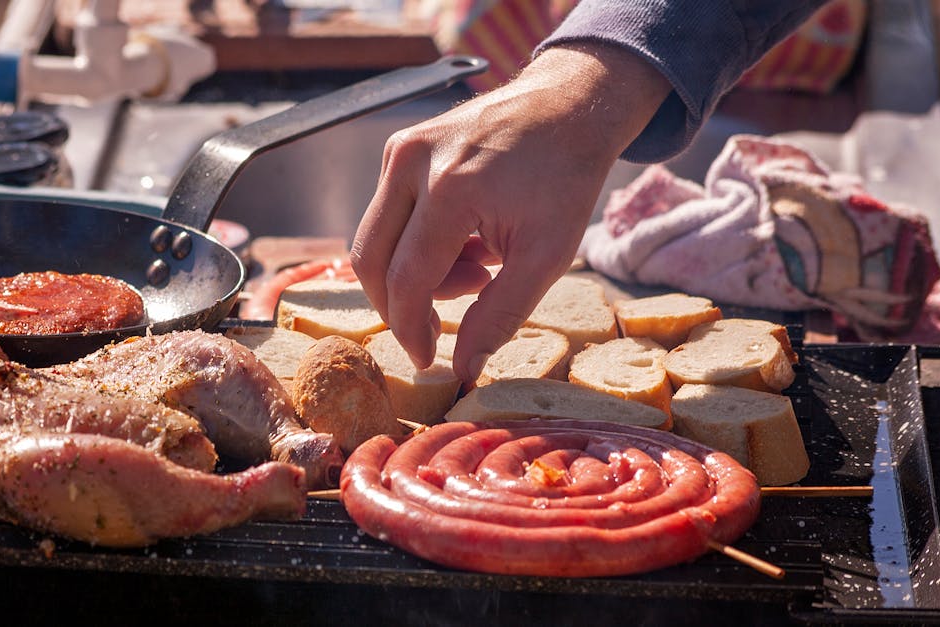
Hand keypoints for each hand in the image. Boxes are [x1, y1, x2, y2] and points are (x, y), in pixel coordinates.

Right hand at [350, 42, 670, 383]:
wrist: (567, 105)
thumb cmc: (565, 177)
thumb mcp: (547, 256)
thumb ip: (500, 316)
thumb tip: (463, 369)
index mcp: (450, 189)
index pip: (406, 279)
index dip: (411, 329)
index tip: (427, 358)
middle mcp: (411, 163)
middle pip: (372, 261)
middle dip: (402, 305)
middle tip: (442, 323)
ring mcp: (399, 150)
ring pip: (377, 240)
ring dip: (416, 272)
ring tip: (477, 268)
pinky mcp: (399, 148)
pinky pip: (389, 215)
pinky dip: (418, 243)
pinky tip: (466, 241)